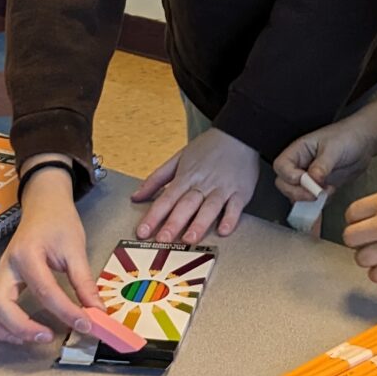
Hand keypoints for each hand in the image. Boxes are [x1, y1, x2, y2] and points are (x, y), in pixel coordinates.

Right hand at [0, 169, 143, 351]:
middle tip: (49, 337)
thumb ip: (84, 282)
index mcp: (27, 255)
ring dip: (3, 330)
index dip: (66, 312)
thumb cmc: (59, 223)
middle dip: (23, 327)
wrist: (43, 205)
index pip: (45, 291)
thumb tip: (97, 312)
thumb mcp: (76, 249)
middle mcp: (6, 267)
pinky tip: (18, 332)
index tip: (86, 325)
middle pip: (1, 305)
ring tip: (30, 338)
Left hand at [130, 127, 258, 243]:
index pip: (166, 199)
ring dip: (199, 223)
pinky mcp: (240, 192)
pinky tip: (224, 230)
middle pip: (186, 205)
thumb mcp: (178, 158)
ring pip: (209, 207)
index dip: (154, 216)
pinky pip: (235, 206)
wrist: (238, 135)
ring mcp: (222, 188)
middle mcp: (202, 184)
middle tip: (163, 240)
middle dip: (174, 223)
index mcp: (186, 177)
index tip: (143, 232)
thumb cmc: (207, 148)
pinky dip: (230, 218)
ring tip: (190, 239)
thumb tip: (135, 196)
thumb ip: (156, 179)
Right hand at [273, 117, 375, 204]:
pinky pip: (312, 201)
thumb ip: (322, 165)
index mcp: (298, 151)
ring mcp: (310, 178)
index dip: (289, 176)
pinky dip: (319, 204)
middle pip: (284, 184)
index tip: (303, 180)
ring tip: (326, 192)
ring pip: (297, 195)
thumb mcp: (334, 149)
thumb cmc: (347, 136)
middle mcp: (300, 165)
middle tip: (314, 194)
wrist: (364, 142)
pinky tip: (331, 194)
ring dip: (308, 200)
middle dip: (297, 193)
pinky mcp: (320, 187)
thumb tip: (312, 180)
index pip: (281, 166)